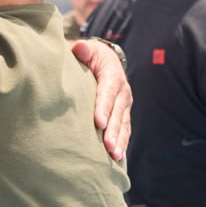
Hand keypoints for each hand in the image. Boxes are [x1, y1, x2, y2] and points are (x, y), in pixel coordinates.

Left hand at [72, 38, 131, 160]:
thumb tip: (80, 48)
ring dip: (120, 141)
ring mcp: (125, 105)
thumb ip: (83, 51)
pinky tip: (118, 158)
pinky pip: (125, 130)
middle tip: (108, 147)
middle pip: (117, 114)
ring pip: (123, 125)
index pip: (107, 94)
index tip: (99, 123)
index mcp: (112, 76)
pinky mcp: (124, 114)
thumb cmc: (91, 57)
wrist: (106, 61)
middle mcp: (122, 92)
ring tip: (115, 156)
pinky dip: (122, 143)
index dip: (103, 108)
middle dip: (113, 131)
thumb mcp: (88, 50)